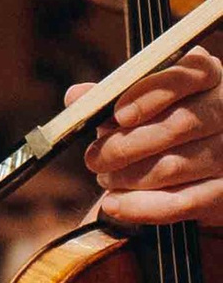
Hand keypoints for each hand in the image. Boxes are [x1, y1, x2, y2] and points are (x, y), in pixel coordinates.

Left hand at [84, 43, 222, 227]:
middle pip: (180, 124)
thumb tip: (76, 96)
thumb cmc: (159, 126)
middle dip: (127, 145)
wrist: (195, 173)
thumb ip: (109, 98)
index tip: (117, 114)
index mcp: (207, 76)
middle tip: (93, 159)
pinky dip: (142, 206)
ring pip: (175, 166)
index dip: (150, 94)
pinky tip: (114, 204)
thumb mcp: (136, 106)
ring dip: (129, 177)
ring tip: (105, 178)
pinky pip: (183, 202)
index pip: (186, 75)